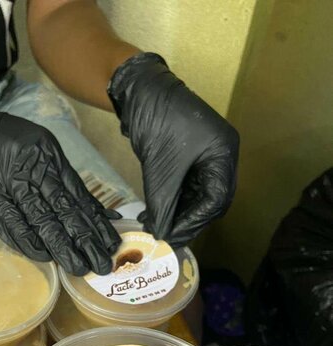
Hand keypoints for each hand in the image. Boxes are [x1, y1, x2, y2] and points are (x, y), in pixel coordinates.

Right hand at [0, 92, 120, 274]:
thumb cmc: (3, 140)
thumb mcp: (39, 148)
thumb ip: (67, 180)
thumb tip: (101, 213)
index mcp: (47, 155)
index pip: (78, 195)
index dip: (96, 221)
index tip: (112, 242)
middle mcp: (31, 168)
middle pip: (64, 210)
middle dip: (85, 240)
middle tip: (102, 263)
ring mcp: (7, 185)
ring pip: (41, 220)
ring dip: (62, 246)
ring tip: (80, 266)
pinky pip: (11, 226)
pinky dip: (28, 243)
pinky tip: (45, 257)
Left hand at [108, 53, 238, 245]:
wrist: (138, 90)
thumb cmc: (156, 120)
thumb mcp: (160, 167)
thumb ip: (161, 203)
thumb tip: (159, 233)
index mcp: (224, 152)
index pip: (217, 198)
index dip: (195, 221)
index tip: (174, 236)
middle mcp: (220, 155)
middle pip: (210, 200)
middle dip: (188, 220)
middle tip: (166, 237)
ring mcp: (206, 156)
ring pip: (197, 196)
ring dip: (177, 213)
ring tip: (156, 228)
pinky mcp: (189, 158)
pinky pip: (185, 187)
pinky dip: (172, 202)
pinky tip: (156, 214)